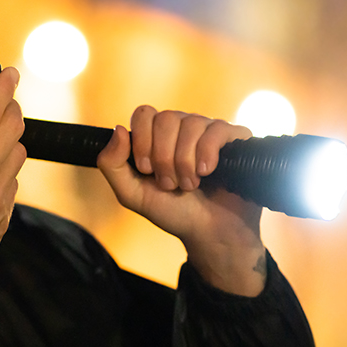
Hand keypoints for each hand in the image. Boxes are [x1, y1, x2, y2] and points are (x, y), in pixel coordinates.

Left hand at [97, 106, 266, 296]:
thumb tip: (119, 128)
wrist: (209, 232)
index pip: (145, 114)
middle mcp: (183, 127)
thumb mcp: (132, 194)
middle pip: (167, 118)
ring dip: (185, 162)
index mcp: (158, 135)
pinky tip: (207, 172)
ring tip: (190, 185)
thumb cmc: (172, 211)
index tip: (147, 169)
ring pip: (192, 124)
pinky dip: (207, 153)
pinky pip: (217, 129)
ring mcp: (209, 131)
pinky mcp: (234, 139)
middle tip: (170, 184)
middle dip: (164, 157)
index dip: (143, 140)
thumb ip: (112, 164)